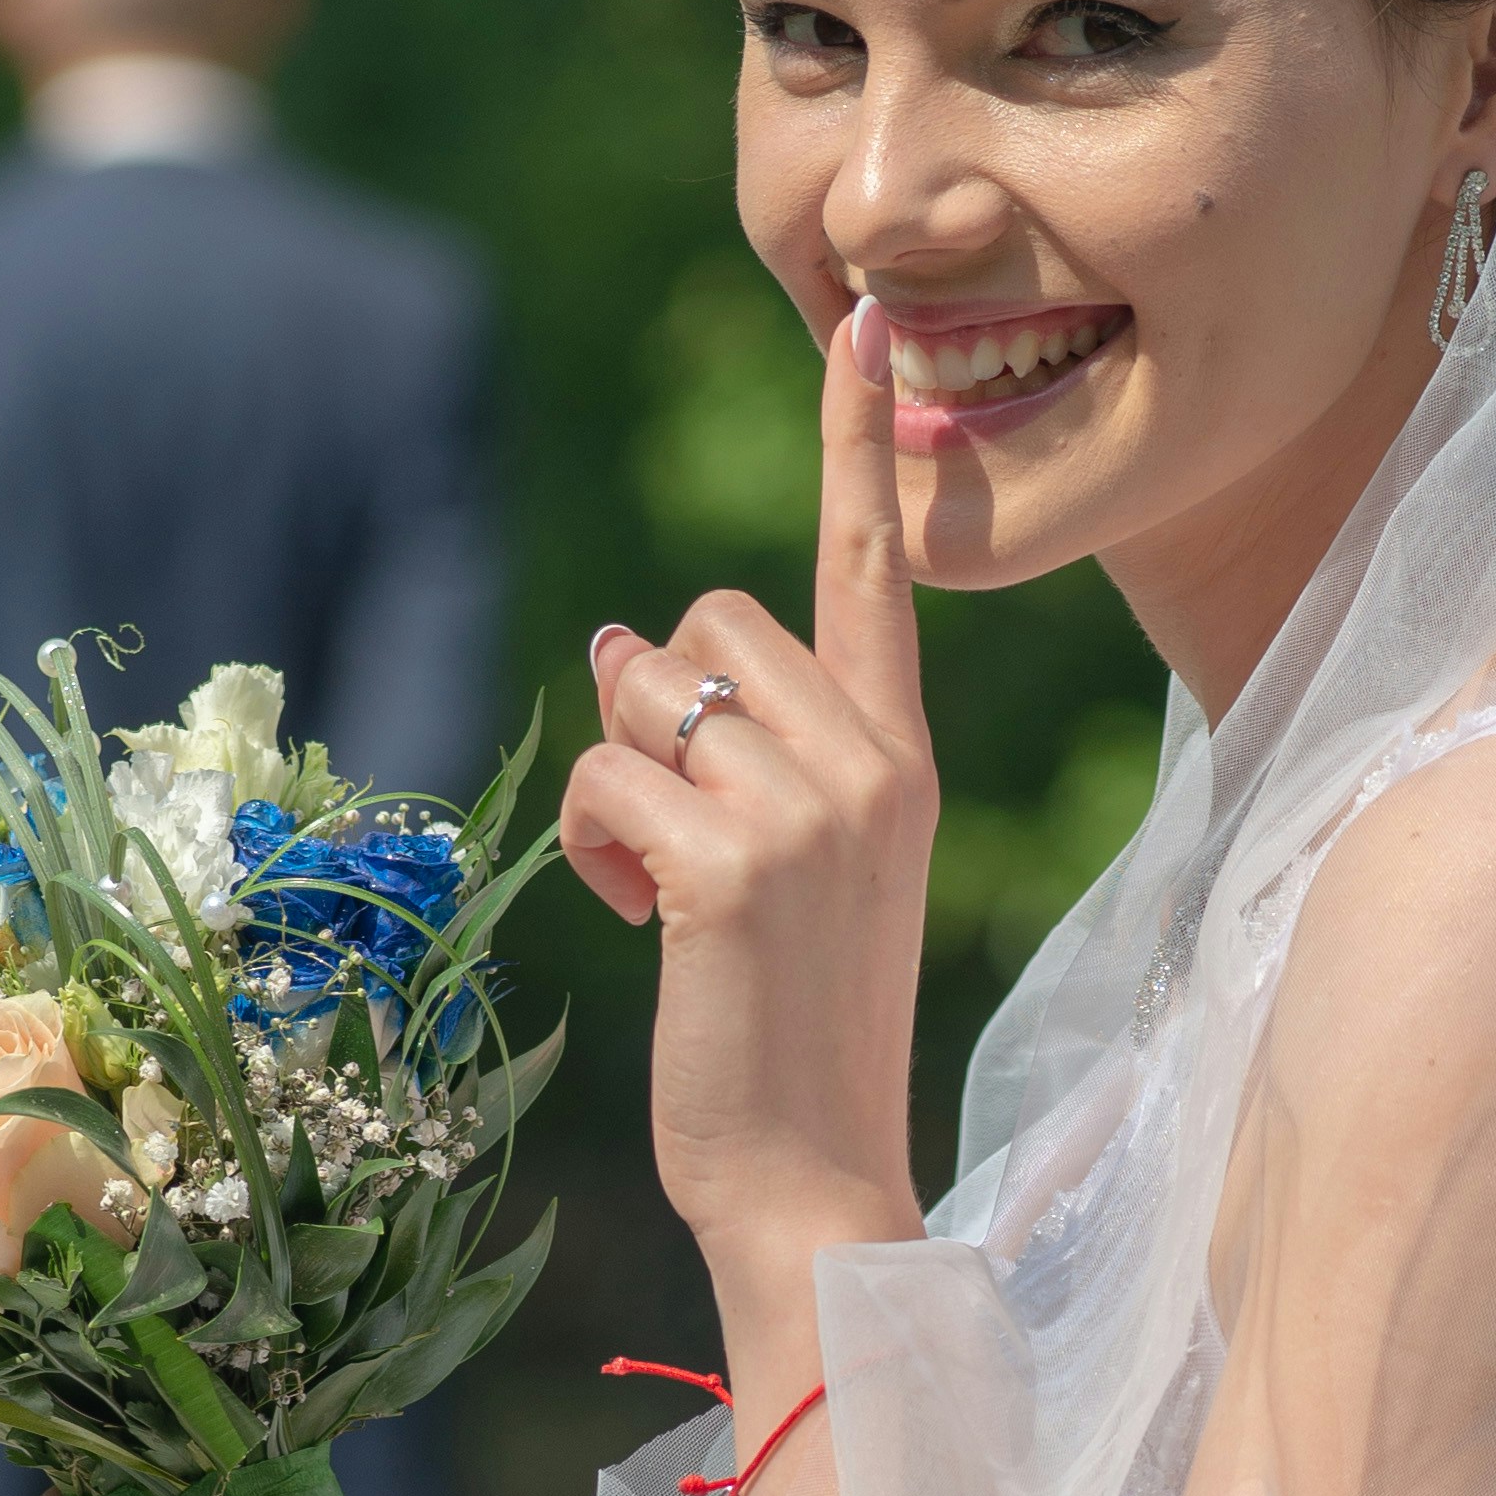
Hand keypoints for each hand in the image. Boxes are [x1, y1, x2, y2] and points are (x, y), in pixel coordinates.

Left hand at [562, 295, 936, 1269]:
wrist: (814, 1179)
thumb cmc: (788, 1034)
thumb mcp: (795, 873)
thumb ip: (738, 754)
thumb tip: (620, 650)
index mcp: (902, 757)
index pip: (874, 564)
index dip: (854, 439)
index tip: (862, 317)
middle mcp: (872, 761)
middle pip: (707, 623)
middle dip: (656, 717)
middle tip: (684, 846)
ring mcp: (809, 811)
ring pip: (643, 695)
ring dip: (617, 790)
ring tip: (668, 898)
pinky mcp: (728, 866)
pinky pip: (604, 785)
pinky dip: (593, 853)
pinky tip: (648, 932)